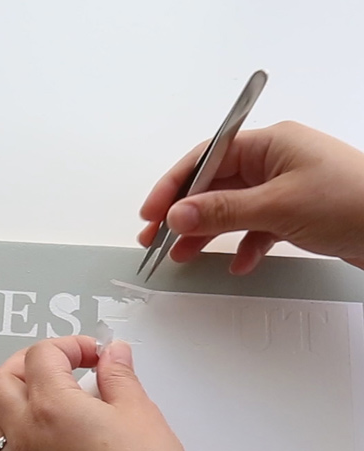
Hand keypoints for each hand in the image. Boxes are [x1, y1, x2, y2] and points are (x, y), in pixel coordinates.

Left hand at [0, 335, 208, 450]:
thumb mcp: (140, 412)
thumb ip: (119, 375)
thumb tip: (113, 354)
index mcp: (51, 406)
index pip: (41, 356)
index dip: (69, 345)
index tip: (94, 354)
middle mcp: (26, 434)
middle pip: (1, 380)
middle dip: (27, 361)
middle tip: (61, 362)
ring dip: (3, 392)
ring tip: (32, 387)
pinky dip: (4, 426)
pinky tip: (32, 427)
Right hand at [139, 121, 363, 273]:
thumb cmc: (354, 201)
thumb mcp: (278, 206)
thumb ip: (223, 211)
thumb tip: (179, 214)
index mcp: (270, 143)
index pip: (207, 158)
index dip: (174, 186)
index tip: (151, 213)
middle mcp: (275, 162)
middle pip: (215, 186)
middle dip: (185, 214)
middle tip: (157, 238)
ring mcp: (285, 188)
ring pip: (232, 210)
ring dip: (208, 233)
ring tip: (185, 255)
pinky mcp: (297, 214)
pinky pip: (257, 228)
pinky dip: (244, 246)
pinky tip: (239, 263)